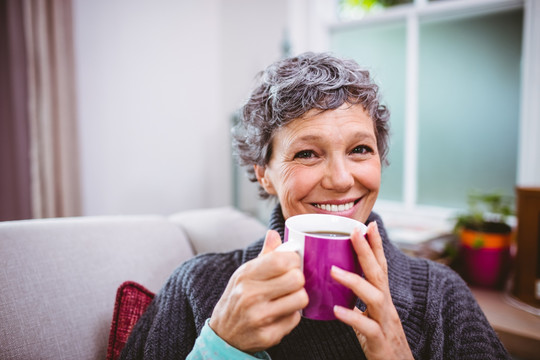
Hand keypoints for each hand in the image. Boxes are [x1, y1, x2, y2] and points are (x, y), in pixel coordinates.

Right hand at [209, 230, 308, 352]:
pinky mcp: (268, 335)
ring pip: (301, 299)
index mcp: (246, 275)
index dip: (294, 260)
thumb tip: (274, 233)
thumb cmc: (238, 298)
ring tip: (287, 298)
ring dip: (297, 298)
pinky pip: (295, 319)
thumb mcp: (244, 274)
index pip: (282, 260)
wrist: (223, 335)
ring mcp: (259, 317)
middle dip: (298, 280)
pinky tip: (279, 314)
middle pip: (297, 279)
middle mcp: (251, 295)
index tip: (291, 264)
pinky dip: (291, 316)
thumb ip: (264, 255)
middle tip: (290, 283)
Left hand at [331, 222, 413, 359]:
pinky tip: (338, 311)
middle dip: (367, 250)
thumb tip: (340, 287)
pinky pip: (368, 328)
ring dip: (355, 281)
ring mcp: (386, 324)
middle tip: (355, 230)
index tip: (369, 224)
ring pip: (375, 297)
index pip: (380, 267)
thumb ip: (359, 304)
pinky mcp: (381, 342)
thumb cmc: (383, 343)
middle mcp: (387, 307)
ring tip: (334, 271)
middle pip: (379, 273)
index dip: (375, 246)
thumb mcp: (372, 318)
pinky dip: (353, 318)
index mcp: (383, 299)